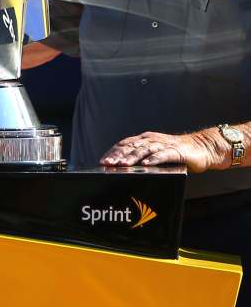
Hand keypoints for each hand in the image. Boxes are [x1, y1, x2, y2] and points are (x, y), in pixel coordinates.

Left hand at [100, 130, 217, 172]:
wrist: (202, 148)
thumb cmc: (177, 153)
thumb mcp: (157, 153)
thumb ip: (143, 157)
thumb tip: (124, 168)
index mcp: (146, 139)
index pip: (125, 144)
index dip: (113, 152)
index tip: (103, 161)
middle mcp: (152, 139)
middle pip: (132, 146)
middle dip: (119, 155)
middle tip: (109, 164)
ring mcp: (164, 144)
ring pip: (145, 150)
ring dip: (133, 157)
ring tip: (123, 164)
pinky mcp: (176, 151)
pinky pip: (163, 155)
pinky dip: (154, 159)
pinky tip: (146, 164)